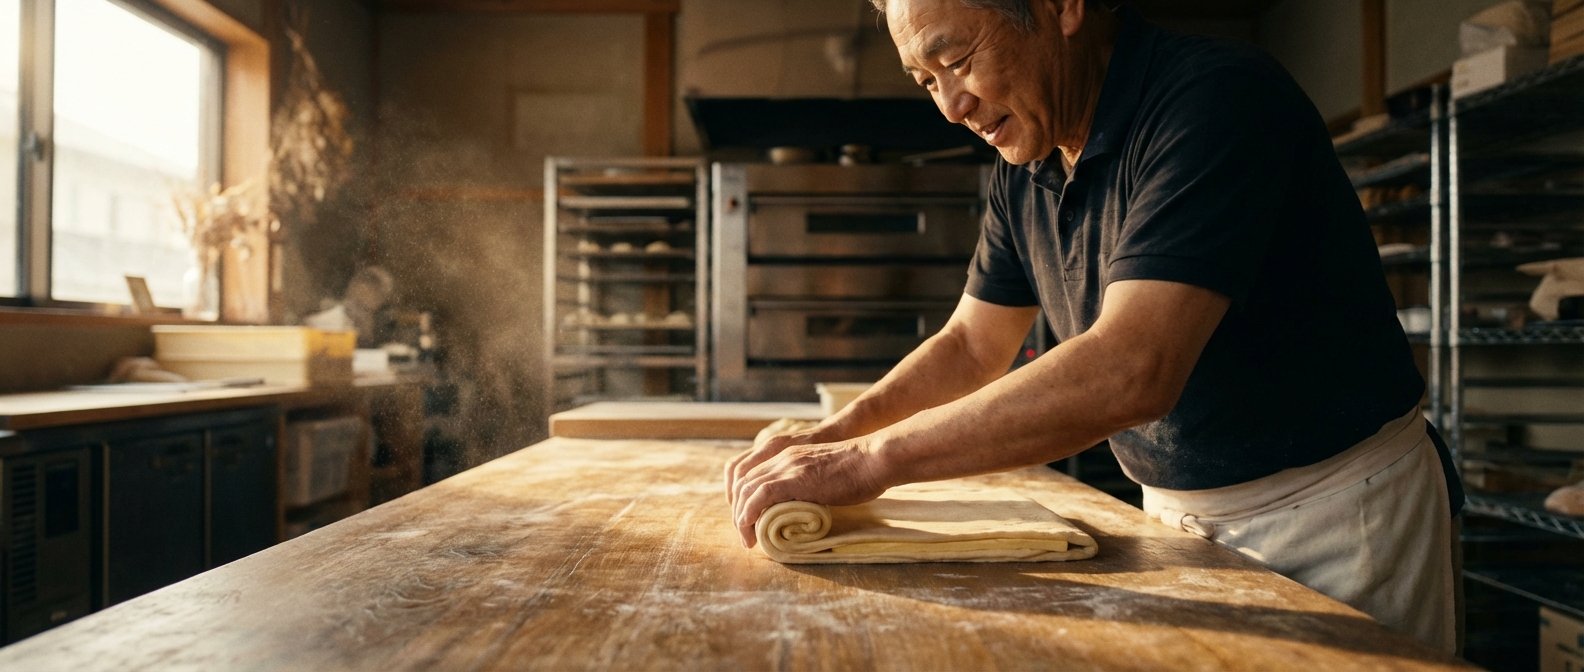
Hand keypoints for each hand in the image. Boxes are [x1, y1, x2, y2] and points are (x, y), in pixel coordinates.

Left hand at [730, 437, 888, 547]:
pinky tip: (748, 528)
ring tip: (747, 539)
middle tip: (744, 534)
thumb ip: (810, 487)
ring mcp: (788, 466)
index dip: (744, 498)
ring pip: (747, 489)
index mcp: (790, 455)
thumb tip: (805, 511)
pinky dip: (749, 513)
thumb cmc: (860, 471)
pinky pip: (760, 495)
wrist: (873, 459)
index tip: (748, 520)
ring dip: (741, 516)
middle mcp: (783, 457)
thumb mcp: (825, 476)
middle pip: (743, 483)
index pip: (752, 475)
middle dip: (738, 510)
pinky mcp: (795, 478)